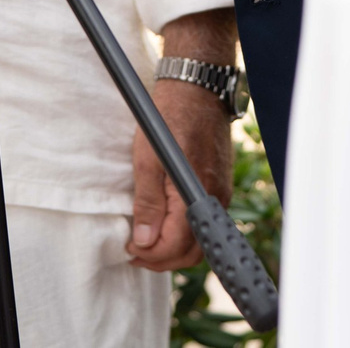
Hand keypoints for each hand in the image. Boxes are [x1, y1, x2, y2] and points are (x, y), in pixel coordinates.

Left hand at [129, 80, 232, 270]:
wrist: (197, 89)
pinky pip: (204, 222)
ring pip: (200, 240)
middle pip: (192, 252)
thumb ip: (147, 202)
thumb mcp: (147, 158)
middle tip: (135, 252)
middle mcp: (214, 199)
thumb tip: (144, 240)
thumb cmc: (169, 117)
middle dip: (162, 260)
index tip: (129, 248)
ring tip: (146, 242)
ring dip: (173, 250)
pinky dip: (185, 234)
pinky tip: (164, 225)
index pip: (176, 246)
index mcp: (194, 194)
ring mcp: (220, 194)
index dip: (150, 254)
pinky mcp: (219, 187)